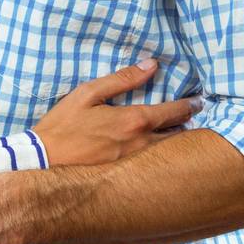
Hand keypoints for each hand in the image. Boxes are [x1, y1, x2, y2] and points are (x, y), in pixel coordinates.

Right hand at [32, 60, 202, 166]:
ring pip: (168, 152)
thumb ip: (122, 79)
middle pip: (177, 135)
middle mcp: (141, 145)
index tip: (200, 101)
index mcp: (134, 121)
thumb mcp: (88, 94)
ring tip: (184, 132)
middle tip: (197, 115)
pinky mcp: (127, 178)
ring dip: (178, 141)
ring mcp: (136, 164)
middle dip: (188, 124)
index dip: (190, 105)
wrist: (43, 162)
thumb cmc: (63, 125)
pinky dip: (163, 155)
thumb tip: (151, 65)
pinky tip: (162, 152)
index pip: (173, 112)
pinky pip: (154, 164)